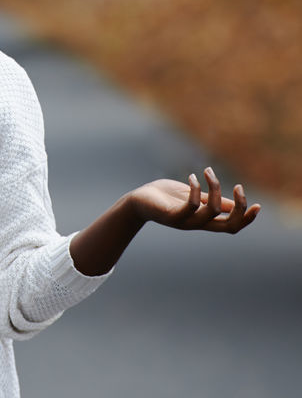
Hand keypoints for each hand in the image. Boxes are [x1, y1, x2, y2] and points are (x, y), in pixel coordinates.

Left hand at [128, 166, 260, 232]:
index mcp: (205, 220)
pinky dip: (195, 190)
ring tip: (207, 171)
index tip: (258, 205)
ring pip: (212, 213)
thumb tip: (232, 204)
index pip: (232, 226)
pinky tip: (192, 177)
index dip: (247, 219)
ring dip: (215, 189)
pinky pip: (190, 206)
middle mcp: (198, 224)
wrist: (138, 201)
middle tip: (239, 186)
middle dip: (239, 208)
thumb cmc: (165, 197)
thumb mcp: (192, 197)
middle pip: (229, 226)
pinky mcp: (172, 215)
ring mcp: (185, 221)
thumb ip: (210, 201)